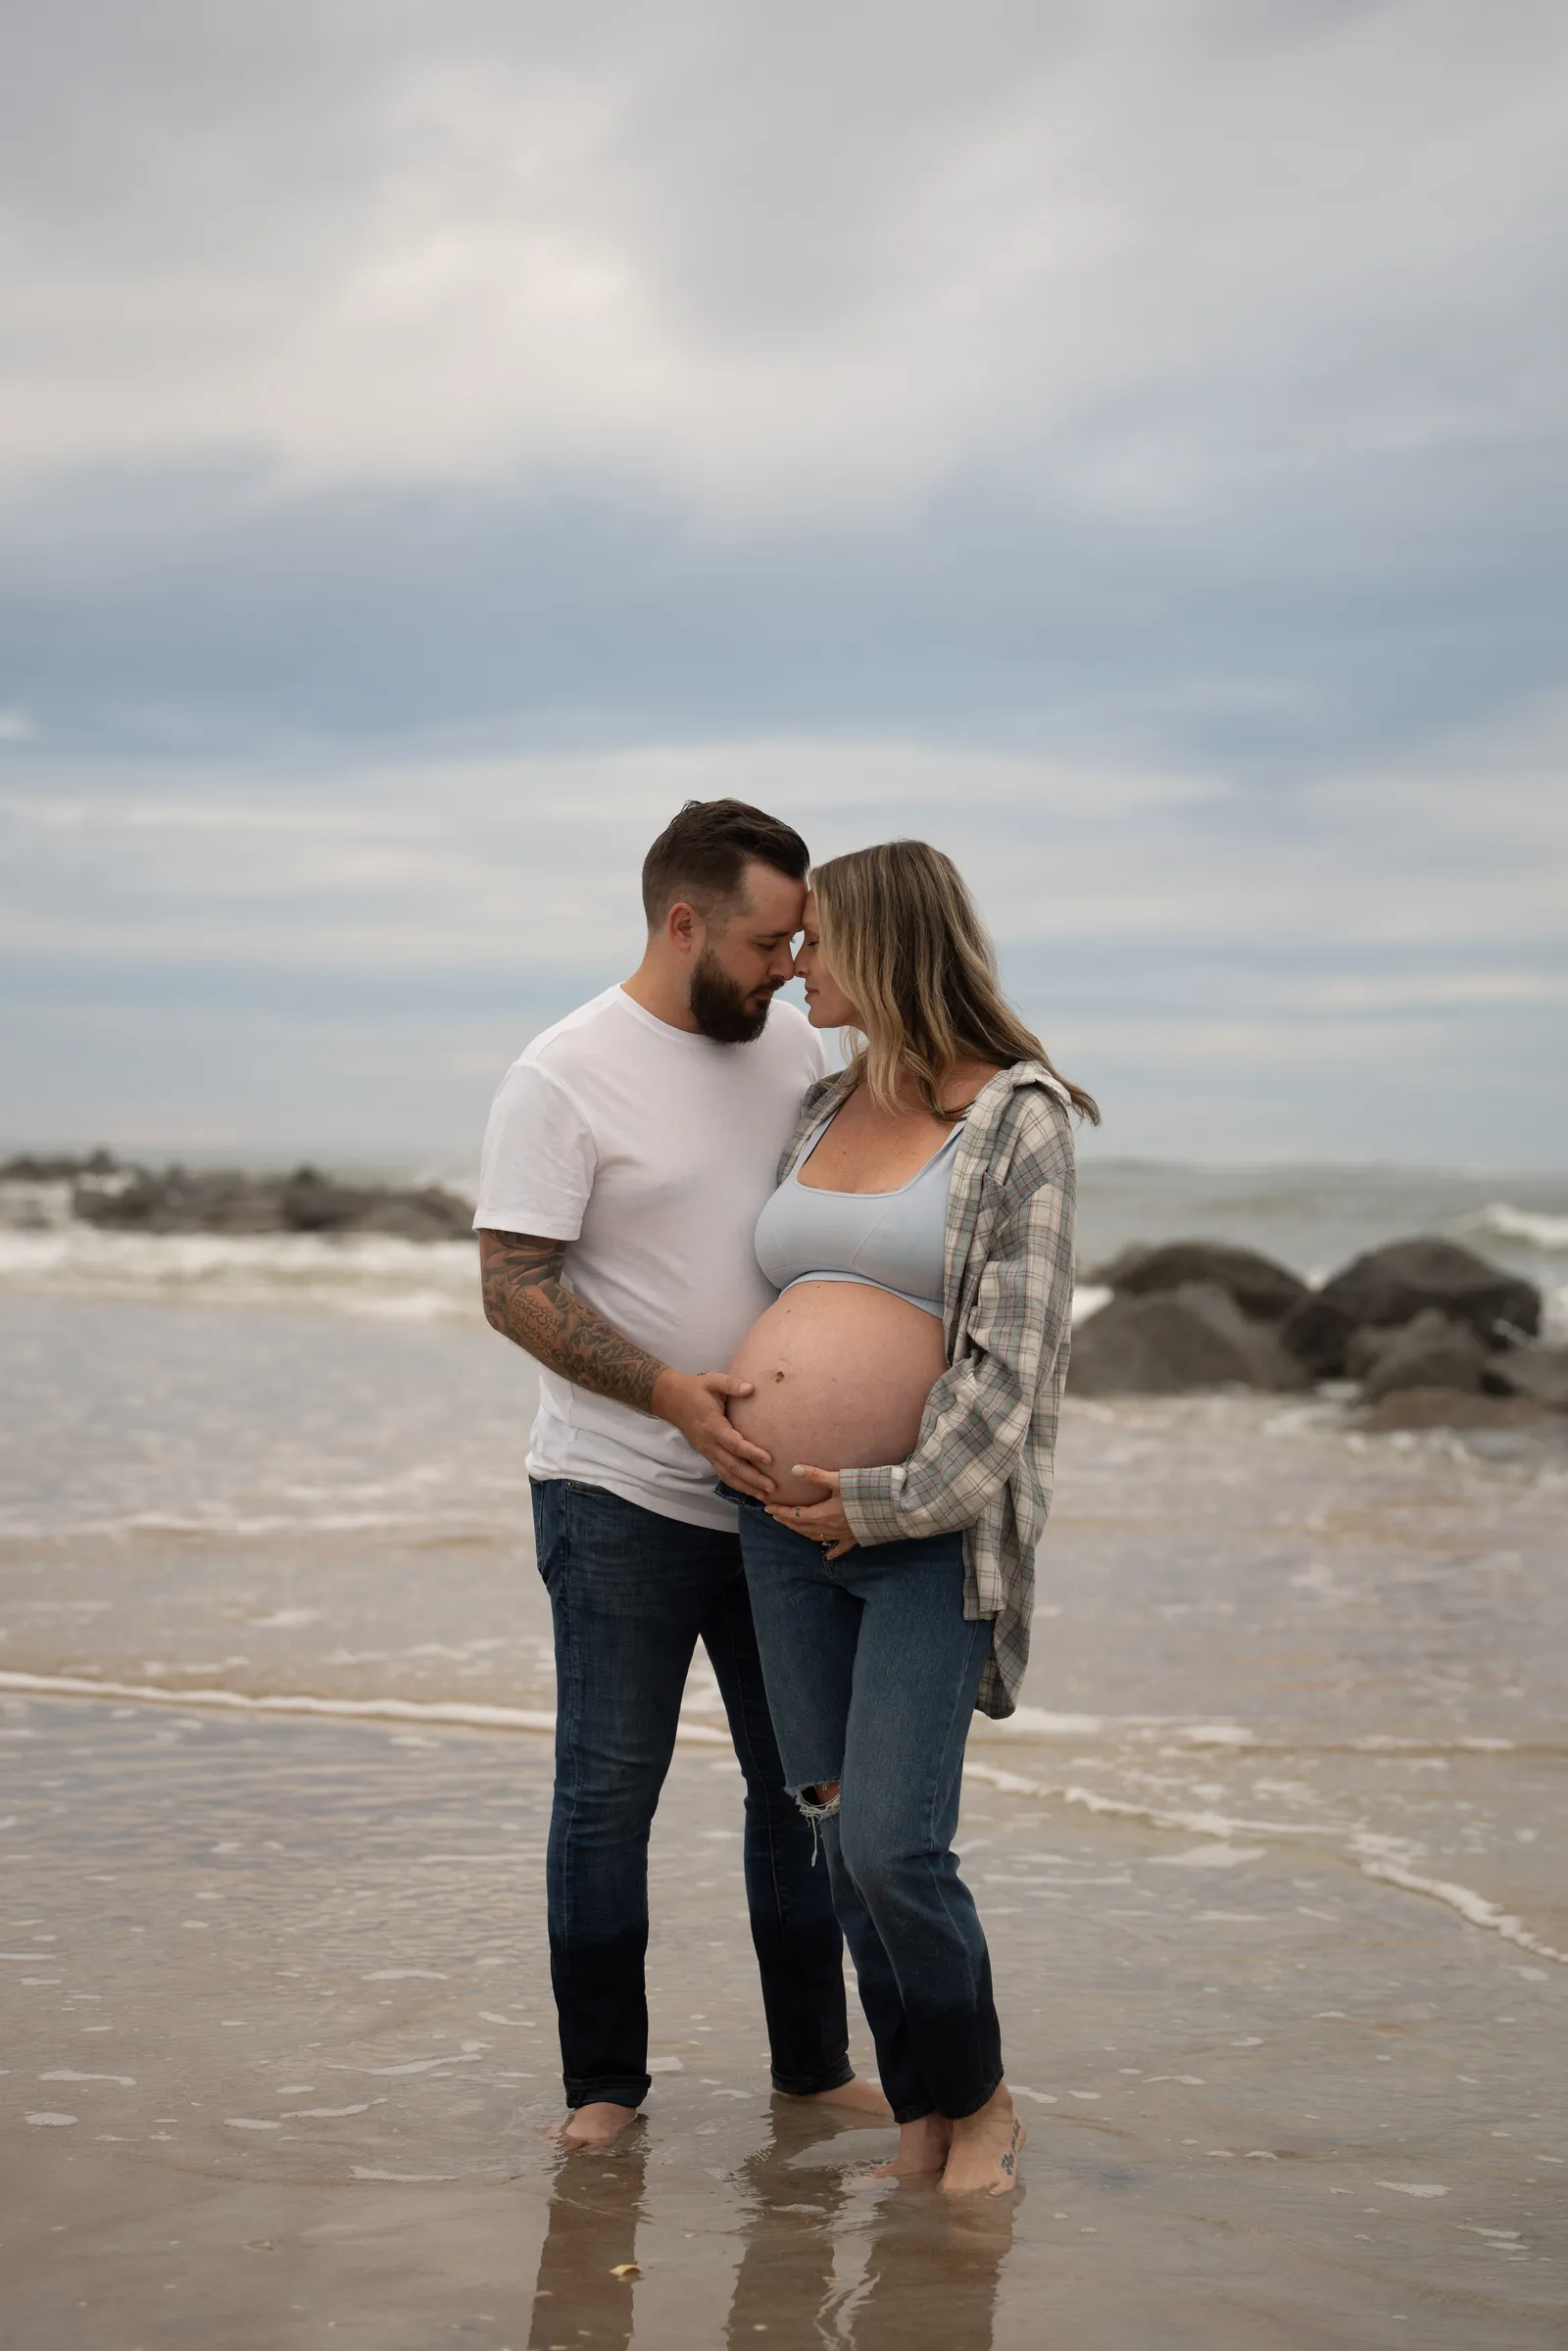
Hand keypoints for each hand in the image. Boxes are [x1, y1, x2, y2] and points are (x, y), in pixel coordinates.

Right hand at [651, 1369, 775, 1498]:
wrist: (671, 1400)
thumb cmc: (695, 1389)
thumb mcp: (712, 1381)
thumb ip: (731, 1384)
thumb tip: (751, 1388)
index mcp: (713, 1426)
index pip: (734, 1443)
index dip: (751, 1453)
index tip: (769, 1460)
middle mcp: (710, 1444)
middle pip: (732, 1466)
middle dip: (753, 1479)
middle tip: (772, 1488)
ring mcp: (707, 1452)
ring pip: (727, 1474)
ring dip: (746, 1486)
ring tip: (765, 1497)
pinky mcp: (708, 1455)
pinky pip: (722, 1473)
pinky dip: (736, 1484)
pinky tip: (750, 1490)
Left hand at [767, 1467, 855, 1561]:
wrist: (890, 1509)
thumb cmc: (864, 1493)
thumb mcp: (839, 1481)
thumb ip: (816, 1476)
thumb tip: (794, 1469)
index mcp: (822, 1515)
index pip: (795, 1515)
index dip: (780, 1511)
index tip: (768, 1507)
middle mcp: (828, 1528)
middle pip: (801, 1527)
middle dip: (787, 1520)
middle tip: (775, 1515)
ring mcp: (841, 1536)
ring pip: (815, 1536)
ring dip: (801, 1531)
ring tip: (793, 1526)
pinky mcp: (854, 1539)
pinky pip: (839, 1548)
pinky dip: (831, 1551)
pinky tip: (827, 1554)